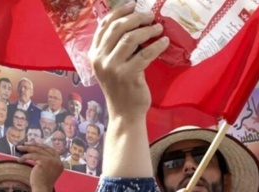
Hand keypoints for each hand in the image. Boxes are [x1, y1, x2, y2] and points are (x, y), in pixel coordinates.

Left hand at [16, 143, 63, 191]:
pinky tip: (20, 160)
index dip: (42, 146)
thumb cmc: (42, 183)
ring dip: (27, 148)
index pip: (52, 150)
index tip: (34, 144)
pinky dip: (24, 157)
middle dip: (33, 145)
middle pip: (44, 149)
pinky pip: (32, 156)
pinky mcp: (44, 161)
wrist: (42, 190)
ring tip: (19, 148)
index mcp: (59, 163)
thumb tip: (35, 153)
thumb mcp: (46, 170)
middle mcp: (57, 161)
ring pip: (37, 150)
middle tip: (24, 144)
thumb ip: (45, 162)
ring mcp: (52, 161)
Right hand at [89, 2, 168, 120]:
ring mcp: (113, 67)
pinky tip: (164, 42)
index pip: (104, 25)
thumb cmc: (121, 89)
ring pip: (130, 38)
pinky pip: (145, 54)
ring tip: (158, 28)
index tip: (133, 4)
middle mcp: (100, 59)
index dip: (119, 12)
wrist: (124, 114)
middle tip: (150, 15)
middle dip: (136, 18)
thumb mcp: (111, 66)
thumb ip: (115, 48)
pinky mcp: (128, 75)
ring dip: (147, 30)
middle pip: (118, 28)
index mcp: (94, 54)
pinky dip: (156, 45)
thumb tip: (132, 24)